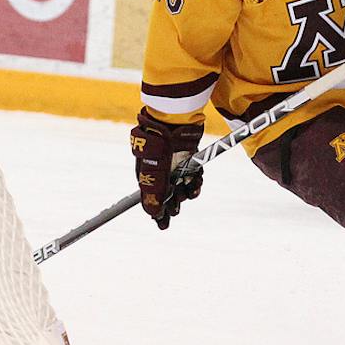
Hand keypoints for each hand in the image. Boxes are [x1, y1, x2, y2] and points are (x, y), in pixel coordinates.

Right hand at [131, 108, 203, 229]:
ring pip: (183, 187)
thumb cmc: (159, 144)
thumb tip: (153, 215)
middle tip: (177, 208)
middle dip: (174, 204)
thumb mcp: (154, 173)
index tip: (163, 225)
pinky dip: (196, 180)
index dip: (158, 213)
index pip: (151, 200)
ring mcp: (175, 165)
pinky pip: (193, 176)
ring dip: (188, 192)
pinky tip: (197, 179)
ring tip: (192, 189)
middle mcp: (160, 171)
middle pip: (168, 196)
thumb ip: (153, 194)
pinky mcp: (188, 159)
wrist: (174, 119)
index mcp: (146, 175)